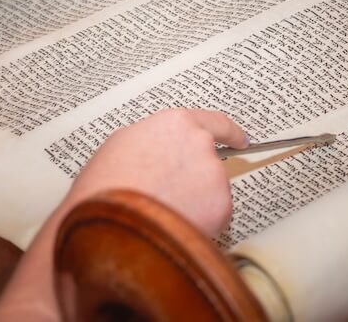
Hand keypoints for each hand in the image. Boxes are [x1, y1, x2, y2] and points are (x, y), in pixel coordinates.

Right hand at [0, 109, 248, 320]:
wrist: (111, 224)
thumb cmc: (106, 187)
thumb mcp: (120, 145)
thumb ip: (152, 140)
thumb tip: (160, 150)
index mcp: (175, 124)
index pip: (214, 121)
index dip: (229, 132)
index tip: (240, 139)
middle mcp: (200, 144)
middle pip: (209, 161)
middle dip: (196, 179)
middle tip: (173, 195)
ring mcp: (213, 175)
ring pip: (212, 191)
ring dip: (196, 202)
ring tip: (163, 214)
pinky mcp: (221, 206)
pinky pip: (216, 216)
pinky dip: (201, 224)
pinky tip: (174, 226)